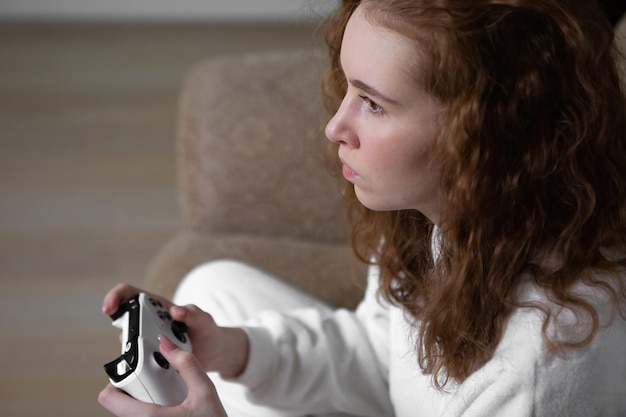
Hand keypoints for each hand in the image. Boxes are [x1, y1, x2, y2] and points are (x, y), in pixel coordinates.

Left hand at [98, 336, 227, 416]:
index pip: (109, 398)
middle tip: (157, 383)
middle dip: (134, 388)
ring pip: (129, 412)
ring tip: (167, 396)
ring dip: (143, 400)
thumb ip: (187, 364)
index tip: (135, 372)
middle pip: (119, 402)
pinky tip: (170, 407)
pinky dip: (150, 410)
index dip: (117, 380)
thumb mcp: (205, 391)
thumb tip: (166, 343)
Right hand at [102, 283, 248, 377]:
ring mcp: (147, 342)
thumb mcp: (204, 319)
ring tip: (156, 354)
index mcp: (158, 307)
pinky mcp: (150, 360)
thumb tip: (175, 311)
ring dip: (134, 349)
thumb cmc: (206, 329)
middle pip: (124, 320)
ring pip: (128, 344)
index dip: (116, 297)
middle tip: (130, 338)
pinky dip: (140, 367)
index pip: (130, 294)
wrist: (213, 353)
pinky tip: (154, 370)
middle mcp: (148, 323)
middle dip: (121, 327)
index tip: (109, 308)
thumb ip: (192, 312)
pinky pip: (137, 363)